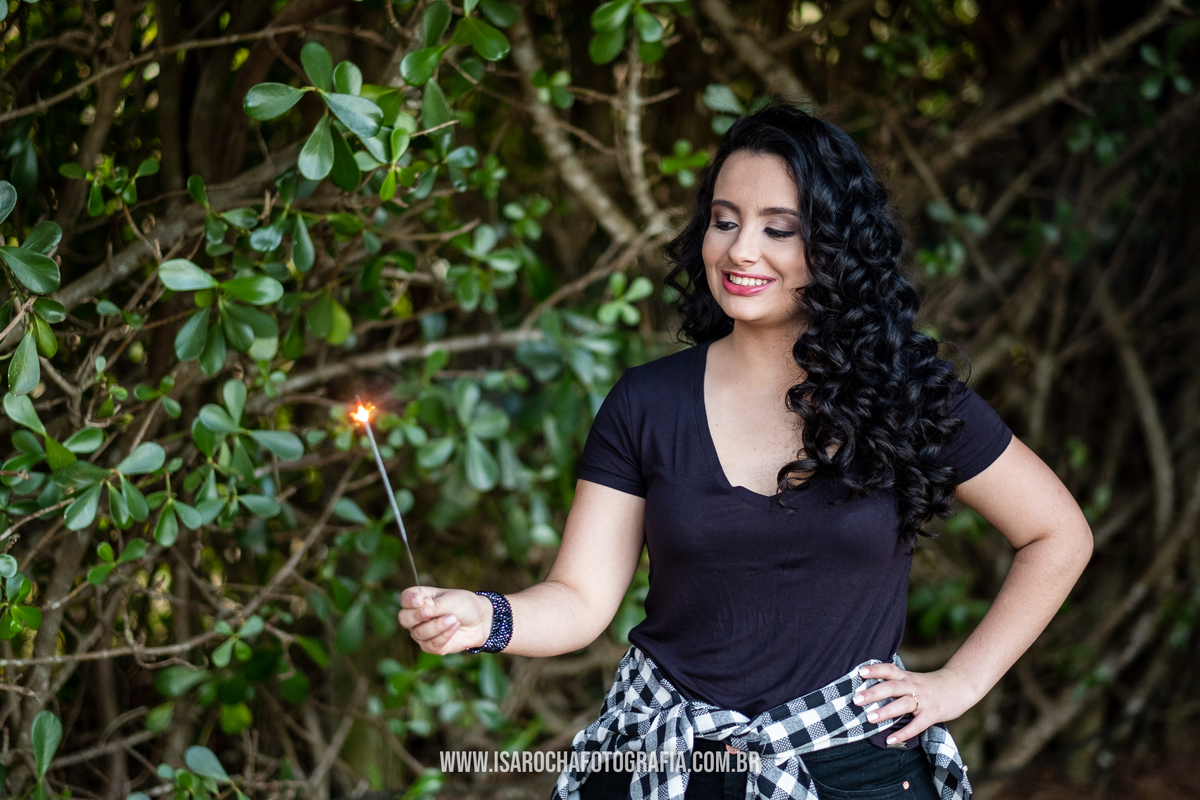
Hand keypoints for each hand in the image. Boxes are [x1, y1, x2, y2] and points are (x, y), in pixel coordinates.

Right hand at [398, 586, 492, 654]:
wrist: (481, 620)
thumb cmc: (465, 605)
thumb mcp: (451, 600)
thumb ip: (435, 605)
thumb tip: (423, 608)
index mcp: (420, 598)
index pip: (405, 598)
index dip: (409, 601)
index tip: (420, 600)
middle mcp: (417, 616)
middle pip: (404, 619)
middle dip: (418, 616)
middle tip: (432, 612)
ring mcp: (423, 632)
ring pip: (418, 633)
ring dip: (437, 626)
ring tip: (454, 618)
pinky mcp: (432, 646)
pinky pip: (431, 645)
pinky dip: (444, 636)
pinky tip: (454, 627)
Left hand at [851, 663, 978, 744]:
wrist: (960, 685)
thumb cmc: (931, 685)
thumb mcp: (912, 679)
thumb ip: (895, 683)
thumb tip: (869, 690)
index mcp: (907, 677)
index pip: (889, 669)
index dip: (875, 669)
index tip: (860, 672)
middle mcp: (913, 686)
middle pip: (892, 687)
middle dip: (873, 693)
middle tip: (856, 699)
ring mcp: (924, 700)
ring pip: (903, 704)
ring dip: (886, 711)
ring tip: (869, 718)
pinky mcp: (933, 714)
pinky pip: (917, 725)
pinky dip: (903, 733)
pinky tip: (890, 740)